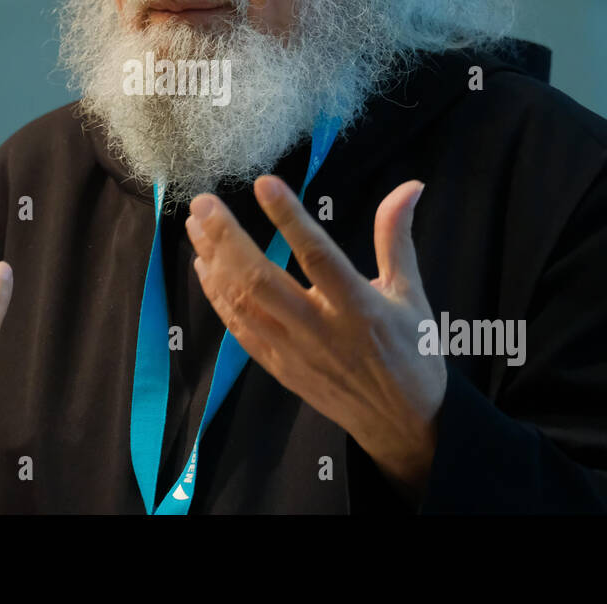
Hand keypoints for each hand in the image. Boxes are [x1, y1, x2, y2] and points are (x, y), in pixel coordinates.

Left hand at [184, 177, 444, 497]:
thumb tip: (409, 186)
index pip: (317, 255)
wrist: (402, 424)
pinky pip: (238, 329)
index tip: (263, 183)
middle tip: (203, 203)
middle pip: (262, 281)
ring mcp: (293, 350)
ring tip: (196, 224)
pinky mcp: (277, 366)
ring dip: (214, 262)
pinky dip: (216, 296)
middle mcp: (319, 329)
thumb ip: (396, 237)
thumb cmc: (411, 352)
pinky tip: (203, 266)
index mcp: (357, 306)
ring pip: (243, 303)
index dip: (289, 218)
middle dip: (227, 240)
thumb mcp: (411, 292)